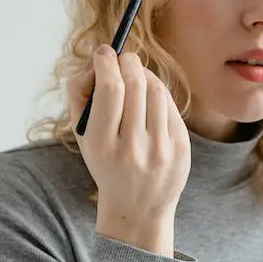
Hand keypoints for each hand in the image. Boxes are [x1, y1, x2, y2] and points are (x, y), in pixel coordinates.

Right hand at [67, 46, 189, 254]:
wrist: (137, 208)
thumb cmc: (106, 163)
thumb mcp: (83, 137)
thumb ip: (81, 95)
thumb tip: (99, 59)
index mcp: (102, 145)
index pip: (109, 89)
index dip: (106, 62)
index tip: (103, 52)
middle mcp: (133, 148)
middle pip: (135, 84)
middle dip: (127, 62)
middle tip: (122, 58)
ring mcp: (161, 149)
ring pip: (156, 89)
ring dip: (144, 74)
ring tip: (135, 77)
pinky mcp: (181, 148)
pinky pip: (170, 105)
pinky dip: (158, 93)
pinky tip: (149, 98)